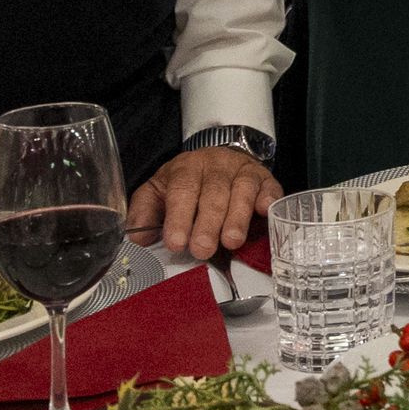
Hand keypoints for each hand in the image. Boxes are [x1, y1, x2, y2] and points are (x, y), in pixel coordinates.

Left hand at [128, 145, 278, 256]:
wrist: (218, 160)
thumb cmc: (188, 183)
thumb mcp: (159, 192)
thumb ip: (145, 212)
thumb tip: (139, 237)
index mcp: (186, 168)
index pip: (181, 189)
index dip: (178, 216)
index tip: (176, 242)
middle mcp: (215, 165)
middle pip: (213, 192)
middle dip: (207, 223)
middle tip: (202, 249)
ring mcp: (242, 170)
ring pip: (241, 190)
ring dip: (237, 217)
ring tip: (230, 241)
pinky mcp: (264, 179)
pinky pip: (269, 187)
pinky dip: (268, 199)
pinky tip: (264, 211)